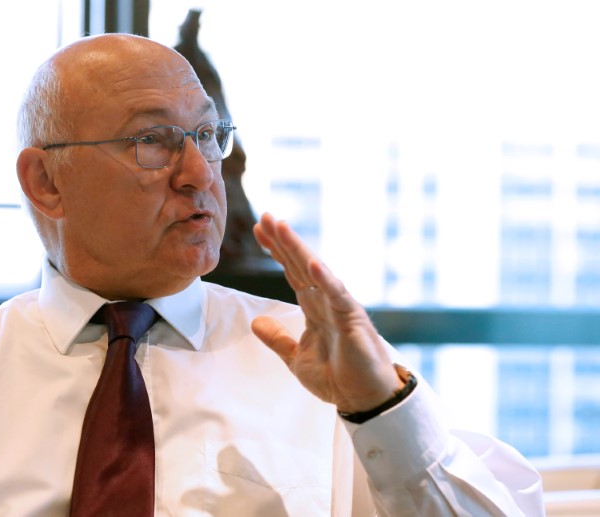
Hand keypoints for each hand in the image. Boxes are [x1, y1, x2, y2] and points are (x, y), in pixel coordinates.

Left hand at [251, 213, 402, 413]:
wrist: (362, 400)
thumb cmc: (337, 378)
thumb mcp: (296, 358)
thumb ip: (278, 338)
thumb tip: (255, 322)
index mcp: (313, 307)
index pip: (291, 272)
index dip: (276, 251)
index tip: (260, 230)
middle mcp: (326, 300)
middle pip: (299, 264)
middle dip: (282, 241)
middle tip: (265, 216)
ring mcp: (339, 306)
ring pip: (315, 272)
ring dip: (298, 249)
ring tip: (281, 227)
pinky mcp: (352, 319)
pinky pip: (336, 294)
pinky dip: (324, 278)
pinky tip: (311, 262)